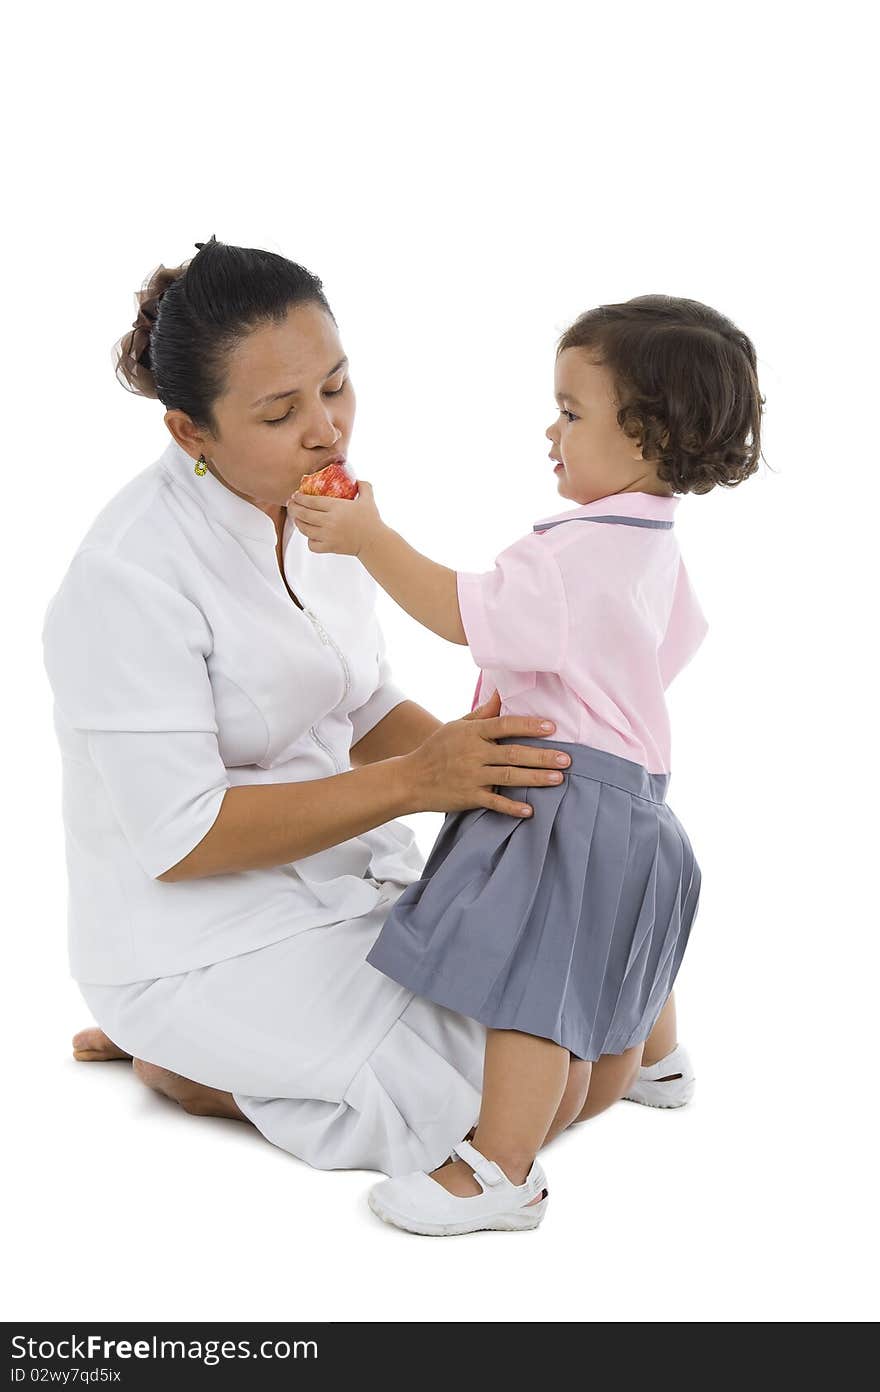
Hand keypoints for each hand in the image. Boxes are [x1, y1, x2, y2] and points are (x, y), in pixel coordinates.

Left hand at [288, 479, 383, 556]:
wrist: (374, 542)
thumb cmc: (371, 520)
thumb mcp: (368, 499)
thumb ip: (363, 486)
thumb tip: (357, 479)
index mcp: (337, 507)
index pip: (311, 501)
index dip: (300, 498)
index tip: (295, 495)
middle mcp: (329, 521)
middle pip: (303, 514)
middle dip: (293, 508)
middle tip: (291, 504)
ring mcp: (328, 535)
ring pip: (304, 529)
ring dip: (298, 522)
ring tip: (297, 518)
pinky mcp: (329, 547)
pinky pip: (311, 544)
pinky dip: (309, 540)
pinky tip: (311, 535)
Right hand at [402, 687, 571, 817]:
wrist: (411, 779)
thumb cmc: (437, 749)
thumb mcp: (456, 727)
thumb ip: (481, 714)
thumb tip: (500, 695)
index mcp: (472, 733)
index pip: (504, 725)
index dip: (528, 726)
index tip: (551, 728)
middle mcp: (473, 753)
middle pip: (513, 753)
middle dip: (541, 756)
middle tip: (566, 759)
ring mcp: (471, 776)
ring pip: (508, 776)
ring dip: (535, 778)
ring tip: (558, 779)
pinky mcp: (469, 796)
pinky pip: (494, 802)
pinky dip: (511, 807)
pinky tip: (529, 811)